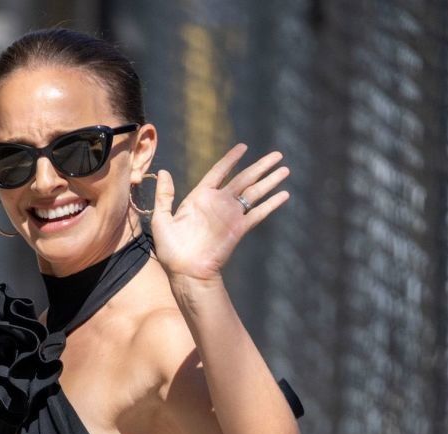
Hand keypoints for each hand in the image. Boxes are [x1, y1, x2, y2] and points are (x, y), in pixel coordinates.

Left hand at [148, 144, 290, 281]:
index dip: (231, 159)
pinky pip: (258, 213)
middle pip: (244, 179)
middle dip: (260, 166)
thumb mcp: (162, 219)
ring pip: (254, 193)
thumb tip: (163, 171)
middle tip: (277, 154)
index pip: (218, 172)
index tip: (244, 147)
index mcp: (199, 198)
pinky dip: (271, 204)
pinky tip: (284, 194)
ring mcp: (230, 216)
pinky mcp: (239, 229)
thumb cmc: (171, 250)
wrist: (185, 272)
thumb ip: (164, 195)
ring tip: (285, 168)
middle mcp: (218, 204)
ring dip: (270, 181)